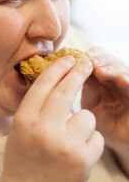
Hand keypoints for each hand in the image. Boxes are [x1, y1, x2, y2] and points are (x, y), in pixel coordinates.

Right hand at [1, 57, 103, 181]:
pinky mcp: (83, 162)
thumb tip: (57, 76)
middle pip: (66, 91)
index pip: (44, 84)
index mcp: (24, 120)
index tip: (68, 59)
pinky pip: (97, 136)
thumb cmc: (23, 154)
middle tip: (86, 63)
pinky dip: (90, 140)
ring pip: (87, 115)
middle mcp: (44, 131)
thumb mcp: (20, 126)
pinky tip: (77, 151)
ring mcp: (65, 147)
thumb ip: (35, 104)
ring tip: (71, 136)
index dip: (58, 68)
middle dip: (78, 72)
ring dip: (83, 120)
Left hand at [81, 47, 128, 174]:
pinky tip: (122, 79)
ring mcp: (126, 86)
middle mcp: (114, 78)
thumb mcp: (88, 102)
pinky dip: (128, 80)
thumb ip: (85, 87)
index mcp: (100, 76)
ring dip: (112, 68)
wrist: (112, 142)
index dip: (91, 54)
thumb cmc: (96, 122)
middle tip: (90, 61)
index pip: (98, 57)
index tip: (80, 56)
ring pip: (122, 70)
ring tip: (101, 70)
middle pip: (110, 60)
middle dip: (100, 59)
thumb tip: (73, 68)